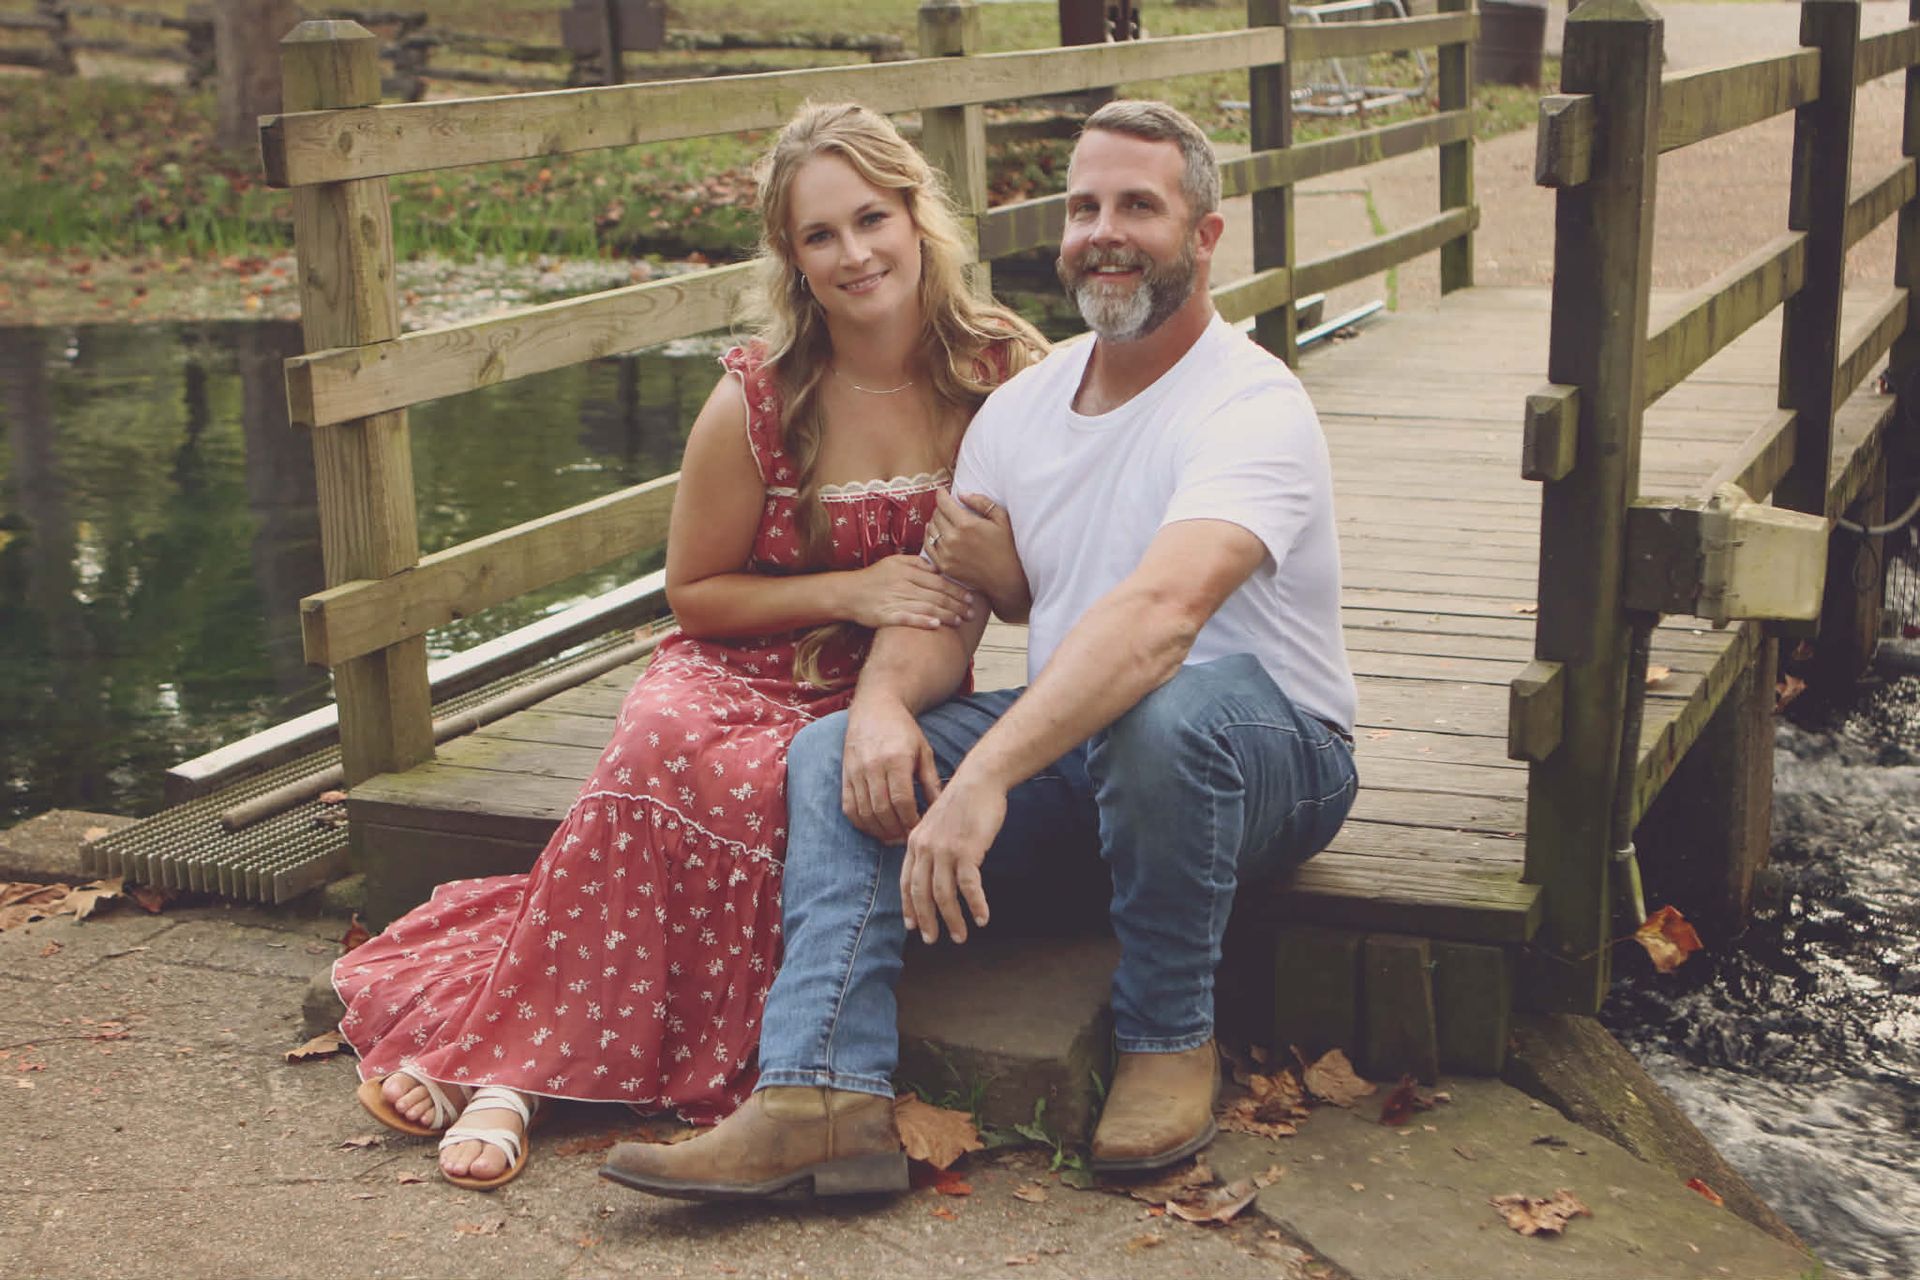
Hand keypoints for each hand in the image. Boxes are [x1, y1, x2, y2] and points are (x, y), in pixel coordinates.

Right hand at [841, 692, 943, 842]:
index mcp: (896, 759)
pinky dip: (862, 824)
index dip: (911, 821)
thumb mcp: (924, 752)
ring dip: (880, 831)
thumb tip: (940, 811)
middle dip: (897, 831)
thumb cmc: (904, 731)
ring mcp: (855, 772)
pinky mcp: (845, 776)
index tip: (920, 829)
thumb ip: (931, 782)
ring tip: (894, 837)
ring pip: (865, 813)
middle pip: (883, 811)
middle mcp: (872, 766)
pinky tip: (876, 828)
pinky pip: (850, 808)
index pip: (902, 801)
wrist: (874, 708)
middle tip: (908, 839)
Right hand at [844, 554, 975, 629]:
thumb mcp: (894, 562)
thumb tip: (938, 568)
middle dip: (957, 604)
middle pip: (937, 595)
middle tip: (972, 612)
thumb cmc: (874, 577)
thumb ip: (916, 563)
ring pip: (927, 608)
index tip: (971, 596)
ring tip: (960, 621)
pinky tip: (936, 626)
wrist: (847, 593)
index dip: (957, 589)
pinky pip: (907, 619)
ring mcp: (895, 601)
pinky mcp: (886, 616)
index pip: (939, 581)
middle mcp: (903, 585)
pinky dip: (923, 622)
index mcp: (907, 571)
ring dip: (946, 615)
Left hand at [900, 772, 1005, 944]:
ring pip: (944, 895)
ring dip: (953, 920)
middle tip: (933, 940)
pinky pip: (969, 887)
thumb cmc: (962, 802)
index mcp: (916, 842)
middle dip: (927, 921)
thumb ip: (931, 846)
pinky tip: (982, 918)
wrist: (979, 780)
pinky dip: (976, 905)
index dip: (909, 907)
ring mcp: (945, 850)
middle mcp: (925, 849)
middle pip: (922, 894)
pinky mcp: (967, 851)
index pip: (907, 882)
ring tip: (961, 936)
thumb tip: (934, 870)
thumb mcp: (937, 824)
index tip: (912, 926)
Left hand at [925, 493, 1027, 618]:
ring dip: (934, 521)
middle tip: (947, 507)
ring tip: (943, 520)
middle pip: (936, 515)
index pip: (944, 503)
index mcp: (967, 524)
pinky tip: (936, 534)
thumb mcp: (1001, 518)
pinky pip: (928, 546)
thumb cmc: (1007, 547)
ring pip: (930, 529)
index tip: (942, 492)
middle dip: (940, 508)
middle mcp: (953, 538)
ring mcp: (946, 553)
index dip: (941, 494)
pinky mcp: (944, 566)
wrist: (1006, 578)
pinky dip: (929, 537)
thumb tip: (961, 494)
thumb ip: (981, 502)